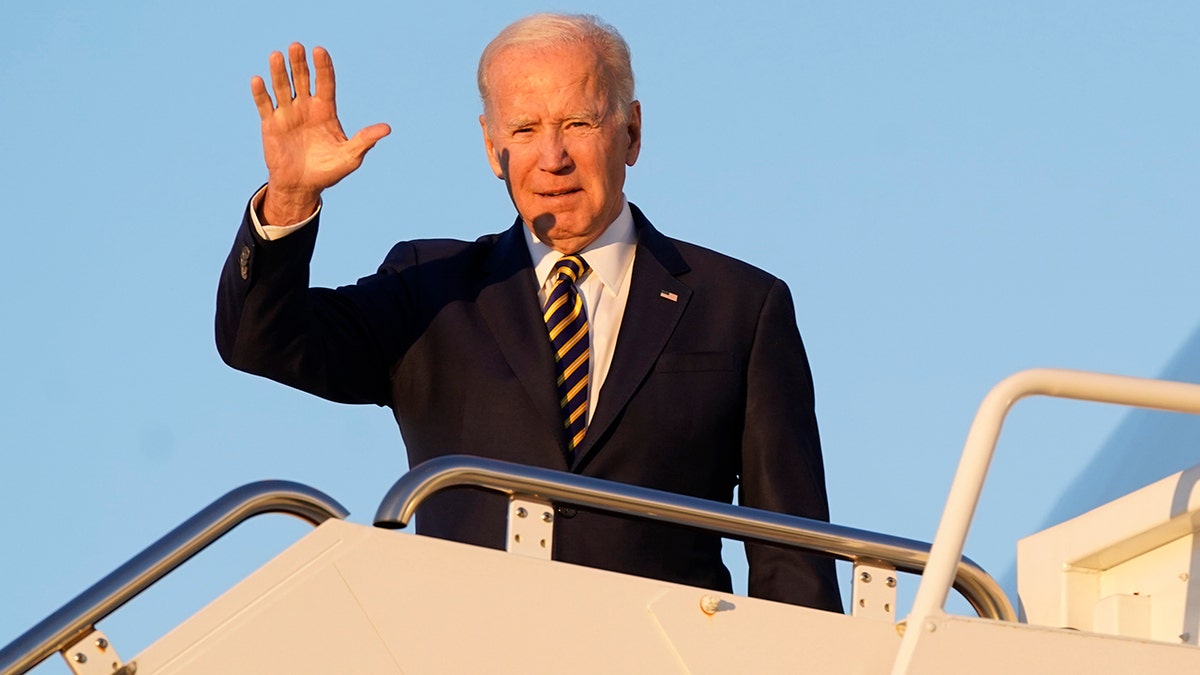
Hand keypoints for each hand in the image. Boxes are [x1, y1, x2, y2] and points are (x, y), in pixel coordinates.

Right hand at [251, 43, 390, 224]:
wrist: (302, 186)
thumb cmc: (328, 171)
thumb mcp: (350, 157)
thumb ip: (365, 140)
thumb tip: (387, 129)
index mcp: (325, 111)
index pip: (325, 83)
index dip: (323, 67)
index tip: (320, 51)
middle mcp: (306, 107)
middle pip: (303, 79)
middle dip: (299, 63)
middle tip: (297, 46)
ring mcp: (287, 114)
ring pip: (282, 87)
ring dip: (279, 72)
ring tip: (277, 55)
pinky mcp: (271, 124)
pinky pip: (264, 105)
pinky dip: (261, 93)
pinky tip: (258, 80)